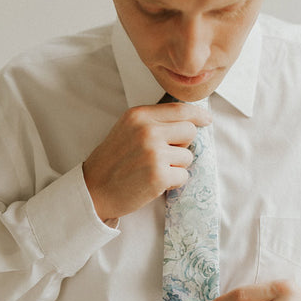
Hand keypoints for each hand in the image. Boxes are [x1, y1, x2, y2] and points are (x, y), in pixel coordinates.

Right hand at [82, 102, 211, 221]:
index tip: (206, 120)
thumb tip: (190, 120)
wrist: (93, 190)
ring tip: (154, 170)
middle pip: (189, 131)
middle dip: (182, 145)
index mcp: (139, 116)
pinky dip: (173, 182)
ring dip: (176, 166)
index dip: (197, 115)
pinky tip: (155, 183)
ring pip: (188, 156)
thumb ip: (153, 122)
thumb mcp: (127, 130)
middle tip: (164, 156)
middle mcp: (147, 131)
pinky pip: (184, 176)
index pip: (180, 109)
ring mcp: (154, 153)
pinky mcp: (159, 176)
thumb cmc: (112, 161)